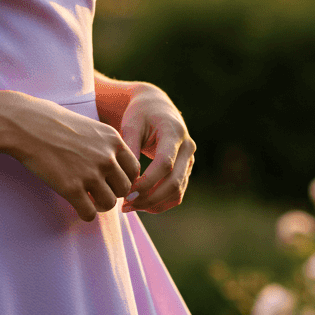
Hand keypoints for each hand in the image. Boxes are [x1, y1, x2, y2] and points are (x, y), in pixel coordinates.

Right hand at [4, 93, 141, 221]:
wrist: (25, 124)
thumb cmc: (54, 124)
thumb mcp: (90, 128)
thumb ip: (106, 146)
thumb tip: (115, 167)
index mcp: (113, 140)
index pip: (134, 170)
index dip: (122, 178)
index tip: (109, 181)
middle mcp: (106, 157)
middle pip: (124, 189)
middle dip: (112, 193)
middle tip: (96, 191)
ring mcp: (90, 174)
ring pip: (110, 204)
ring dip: (99, 205)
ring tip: (87, 199)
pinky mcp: (71, 188)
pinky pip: (89, 214)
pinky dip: (84, 214)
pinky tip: (76, 206)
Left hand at [118, 85, 195, 214]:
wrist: (156, 107)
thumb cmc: (140, 114)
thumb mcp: (131, 125)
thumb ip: (129, 148)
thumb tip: (127, 178)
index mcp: (174, 133)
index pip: (165, 164)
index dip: (147, 182)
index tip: (126, 192)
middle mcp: (187, 148)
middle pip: (174, 182)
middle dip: (149, 197)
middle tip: (126, 204)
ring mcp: (189, 161)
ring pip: (177, 192)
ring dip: (154, 204)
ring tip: (130, 207)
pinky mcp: (185, 171)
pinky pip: (177, 194)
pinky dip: (160, 204)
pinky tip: (140, 205)